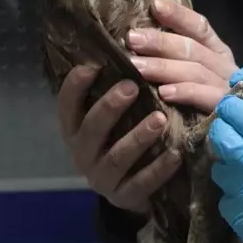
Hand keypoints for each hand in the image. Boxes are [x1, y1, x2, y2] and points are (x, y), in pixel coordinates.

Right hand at [57, 66, 180, 214]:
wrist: (134, 190)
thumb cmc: (124, 137)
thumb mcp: (115, 116)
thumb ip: (116, 89)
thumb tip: (129, 43)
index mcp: (76, 130)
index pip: (67, 106)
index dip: (75, 87)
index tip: (93, 66)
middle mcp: (83, 154)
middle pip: (90, 130)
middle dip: (109, 108)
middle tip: (132, 86)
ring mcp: (102, 178)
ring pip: (117, 158)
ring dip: (137, 137)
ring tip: (159, 119)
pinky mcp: (124, 198)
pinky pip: (141, 184)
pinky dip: (159, 169)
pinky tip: (176, 153)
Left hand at [127, 0, 237, 112]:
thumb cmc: (207, 110)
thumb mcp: (194, 80)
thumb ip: (177, 61)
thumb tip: (140, 40)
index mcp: (218, 55)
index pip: (200, 28)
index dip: (179, 15)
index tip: (155, 5)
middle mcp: (226, 68)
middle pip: (193, 48)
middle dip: (160, 41)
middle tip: (131, 38)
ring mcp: (229, 90)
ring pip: (196, 70)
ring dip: (163, 66)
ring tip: (135, 65)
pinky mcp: (228, 113)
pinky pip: (207, 98)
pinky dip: (186, 93)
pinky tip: (164, 92)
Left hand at [210, 96, 242, 242]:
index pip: (237, 112)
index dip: (234, 110)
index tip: (236, 113)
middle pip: (220, 136)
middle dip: (227, 135)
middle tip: (239, 143)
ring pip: (220, 169)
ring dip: (231, 169)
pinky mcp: (239, 220)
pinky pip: (226, 199)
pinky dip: (236, 198)